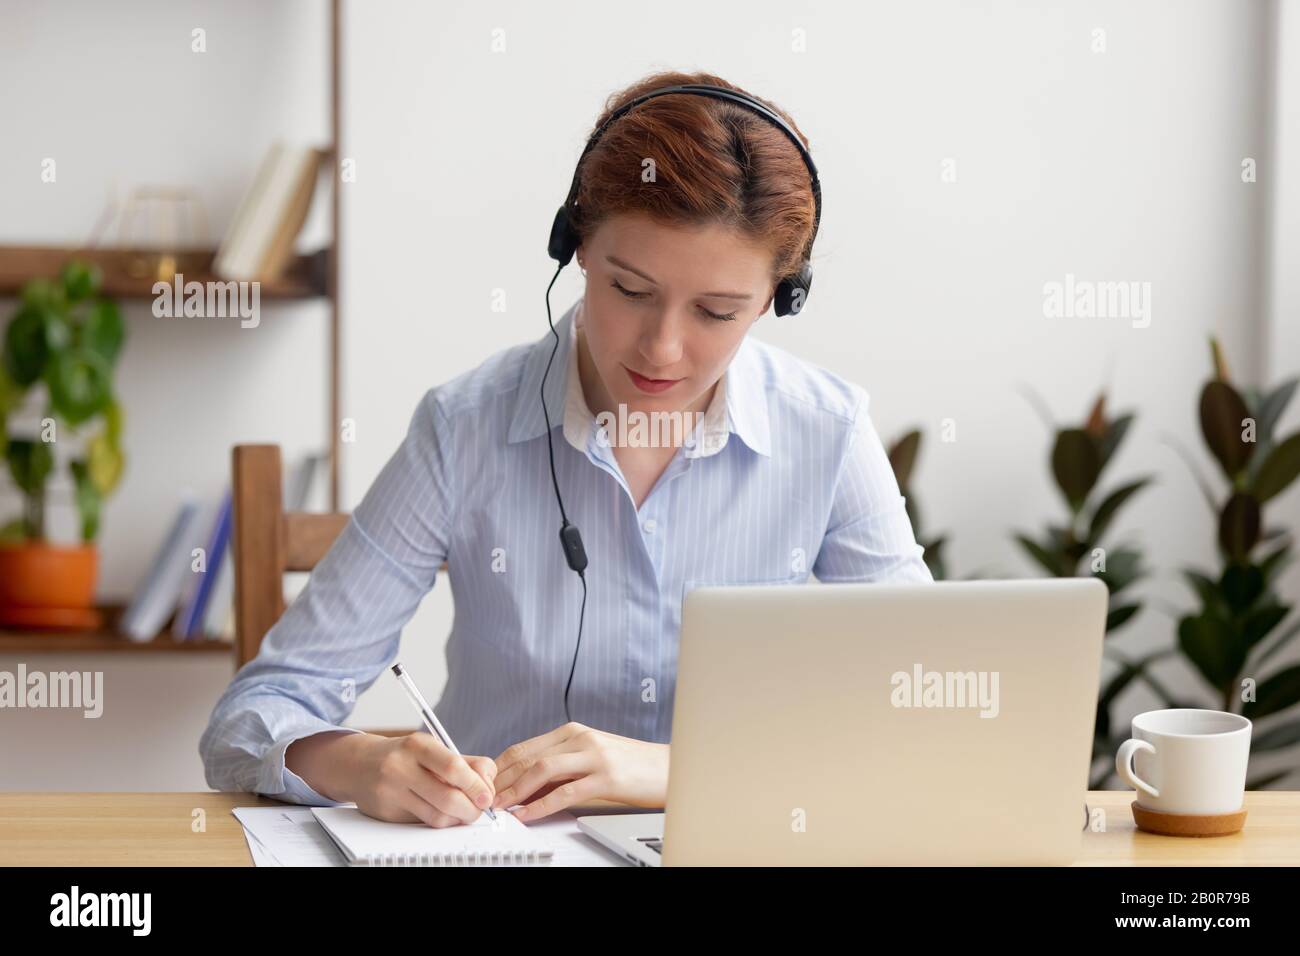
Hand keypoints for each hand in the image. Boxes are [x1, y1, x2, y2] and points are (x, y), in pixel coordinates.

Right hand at [344, 732, 496, 826]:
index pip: (453, 767)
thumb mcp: (433, 749)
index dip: (475, 785)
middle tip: (480, 809)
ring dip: (457, 819)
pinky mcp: (386, 812)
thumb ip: (465, 762)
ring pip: (436, 816)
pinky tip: (443, 813)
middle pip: (447, 797)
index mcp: (418, 745)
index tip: (487, 796)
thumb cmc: (405, 755)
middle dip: (471, 809)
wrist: (360, 764)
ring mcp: (391, 791)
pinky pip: (422, 823)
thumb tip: (490, 782)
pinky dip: (440, 822)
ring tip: (463, 812)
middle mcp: (401, 767)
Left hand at [490, 722, 668, 821]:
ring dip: (516, 791)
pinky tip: (527, 814)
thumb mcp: (590, 756)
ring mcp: (594, 756)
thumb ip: (561, 764)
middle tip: (484, 798)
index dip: (499, 767)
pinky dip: (540, 804)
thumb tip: (526, 782)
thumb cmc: (629, 765)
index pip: (524, 747)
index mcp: (573, 732)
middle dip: (501, 780)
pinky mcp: (606, 777)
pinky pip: (565, 792)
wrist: (667, 768)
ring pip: (542, 771)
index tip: (485, 783)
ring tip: (501, 807)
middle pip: (528, 757)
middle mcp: (580, 739)